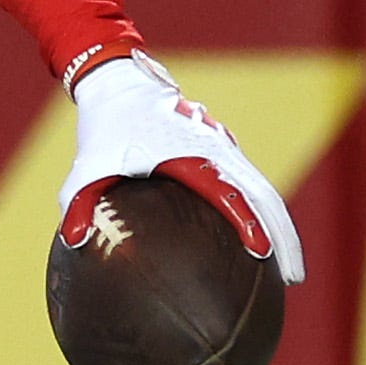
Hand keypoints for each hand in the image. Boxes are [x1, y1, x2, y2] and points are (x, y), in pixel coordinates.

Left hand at [56, 51, 304, 284]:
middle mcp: (215, 149)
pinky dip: (267, 209)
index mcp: (189, 154)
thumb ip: (79, 202)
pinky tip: (265, 240)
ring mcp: (223, 147)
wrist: (119, 84)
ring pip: (263, 188)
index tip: (264, 254)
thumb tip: (72, 240)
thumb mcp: (86, 165)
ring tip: (288, 271)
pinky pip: (253, 182)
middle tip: (293, 280)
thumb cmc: (104, 128)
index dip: (249, 223)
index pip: (229, 193)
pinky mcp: (222, 148)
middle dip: (284, 237)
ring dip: (280, 225)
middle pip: (264, 195)